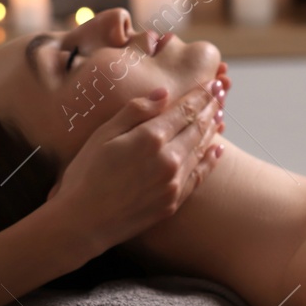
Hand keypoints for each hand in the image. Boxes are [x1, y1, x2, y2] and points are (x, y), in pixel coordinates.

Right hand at [47, 77, 226, 255]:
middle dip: (211, 107)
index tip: (212, 83)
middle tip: (222, 92)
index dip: (201, 95)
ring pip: (201, 149)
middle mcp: (168, 159)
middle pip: (197, 127)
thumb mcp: (103, 135)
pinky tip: (217, 149)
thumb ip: (135, 111)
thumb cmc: (86, 174)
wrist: (83, 222)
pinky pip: (199, 175)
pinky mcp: (173, 201)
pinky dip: (210, 160)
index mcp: (151, 138)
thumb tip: (164, 93)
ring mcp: (173, 182)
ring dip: (213, 129)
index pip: (185, 110)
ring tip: (220, 114)